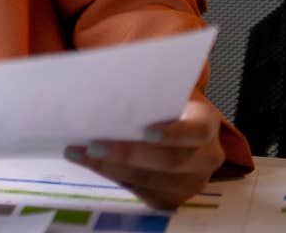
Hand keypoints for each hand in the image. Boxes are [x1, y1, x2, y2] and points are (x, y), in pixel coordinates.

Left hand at [64, 98, 224, 211]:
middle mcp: (205, 158)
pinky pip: (139, 190)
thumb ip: (144, 91)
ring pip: (150, 180)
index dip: (174, 133)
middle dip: (128, 154)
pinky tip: (87, 162)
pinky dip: (110, 175)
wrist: (171, 130)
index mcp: (206, 124)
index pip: (197, 131)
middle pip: (169, 162)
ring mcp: (190, 183)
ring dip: (110, 167)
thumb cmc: (160, 105)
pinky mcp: (169, 198)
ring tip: (79, 153)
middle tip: (93, 145)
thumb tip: (105, 86)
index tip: (146, 131)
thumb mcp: (160, 93)